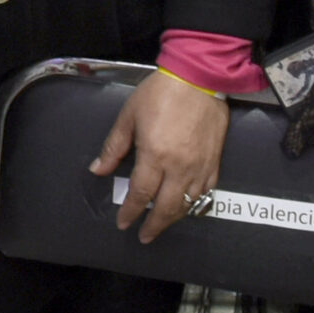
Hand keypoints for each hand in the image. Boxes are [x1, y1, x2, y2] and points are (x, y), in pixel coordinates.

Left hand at [92, 71, 228, 241]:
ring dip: (173, 218)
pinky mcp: (214, 162)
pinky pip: (206, 193)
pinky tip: (187, 207)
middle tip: (144, 235)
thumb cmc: (160, 92)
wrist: (199, 78)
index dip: (130, 211)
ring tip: (161, 224)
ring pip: (187, 204)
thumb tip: (99, 169)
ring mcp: (200, 167)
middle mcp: (179, 167)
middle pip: (165, 207)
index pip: (140, 194)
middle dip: (153, 225)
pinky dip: (195, 204)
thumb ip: (114, 146)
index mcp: (155, 156)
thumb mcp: (129, 115)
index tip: (123, 223)